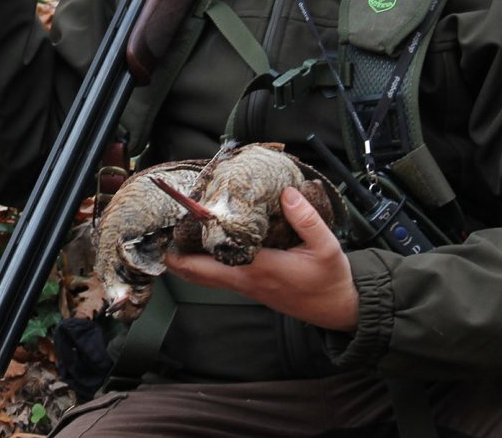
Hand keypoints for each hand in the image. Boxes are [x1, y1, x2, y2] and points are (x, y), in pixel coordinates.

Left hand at [165, 187, 359, 332]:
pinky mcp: (251, 288)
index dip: (186, 246)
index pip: (211, 260)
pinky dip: (204, 262)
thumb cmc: (330, 280)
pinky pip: (217, 277)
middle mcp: (245, 281)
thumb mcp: (326, 246)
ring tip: (177, 232)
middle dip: (174, 255)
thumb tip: (286, 193)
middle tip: (162, 229)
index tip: (172, 223)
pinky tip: (205, 243)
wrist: (338, 309)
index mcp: (258, 269)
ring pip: (205, 277)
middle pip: (196, 273)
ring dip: (187, 258)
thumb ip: (306, 219)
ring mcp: (246, 287)